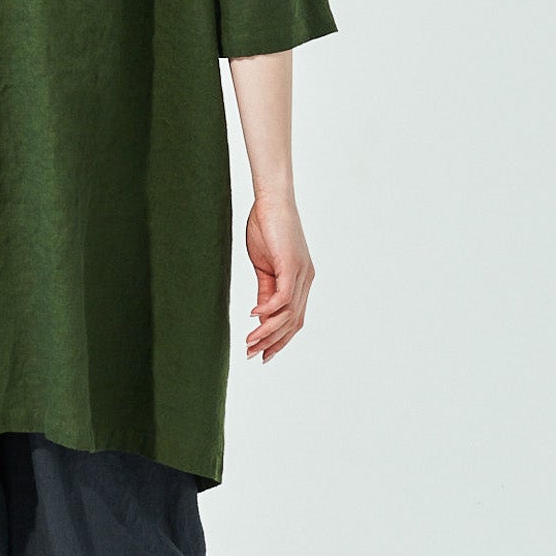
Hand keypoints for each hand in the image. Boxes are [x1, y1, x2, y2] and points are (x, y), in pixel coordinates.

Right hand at [244, 194, 314, 361]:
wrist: (271, 200)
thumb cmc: (266, 228)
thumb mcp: (263, 267)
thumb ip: (265, 292)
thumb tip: (261, 317)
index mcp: (301, 281)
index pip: (294, 320)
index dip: (279, 340)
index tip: (261, 354)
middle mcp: (306, 280)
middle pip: (293, 323)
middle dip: (272, 343)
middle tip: (251, 355)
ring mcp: (301, 273)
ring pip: (288, 315)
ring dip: (267, 332)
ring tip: (249, 342)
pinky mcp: (292, 265)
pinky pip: (282, 297)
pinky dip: (268, 310)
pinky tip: (252, 316)